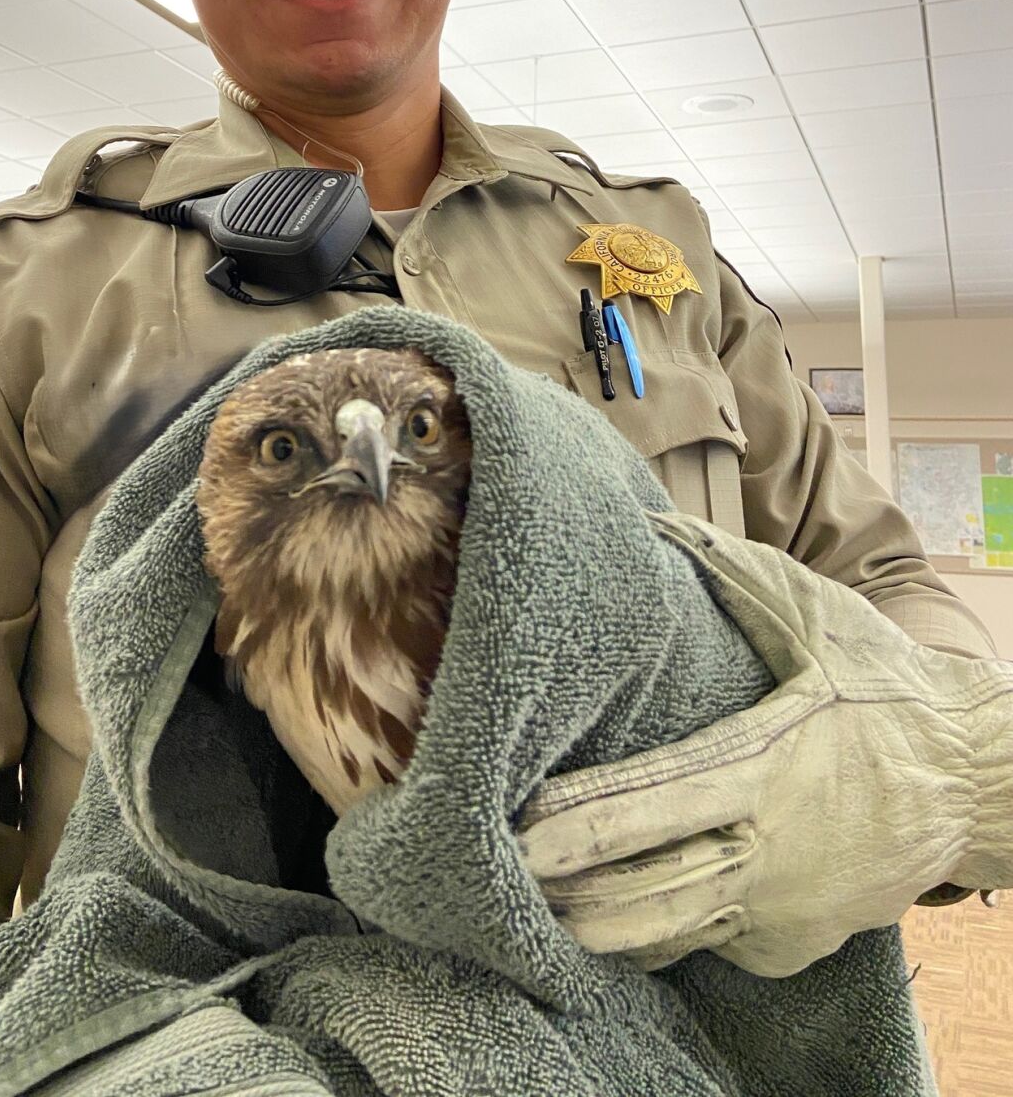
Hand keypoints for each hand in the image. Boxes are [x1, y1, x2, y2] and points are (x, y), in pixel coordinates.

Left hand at [517, 511, 1012, 976]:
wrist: (977, 779)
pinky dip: (663, 929)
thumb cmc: (885, 685)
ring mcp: (785, 909)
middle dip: (569, 889)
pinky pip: (711, 943)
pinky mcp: (794, 946)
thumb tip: (651, 519)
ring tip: (534, 910)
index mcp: (769, 765)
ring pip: (671, 933)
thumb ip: (730, 569)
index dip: (588, 818)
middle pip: (650, 889)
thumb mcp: (815, 616)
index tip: (523, 821)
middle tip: (498, 875)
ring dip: (601, 927)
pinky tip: (614, 914)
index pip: (661, 800)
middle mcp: (773, 849)